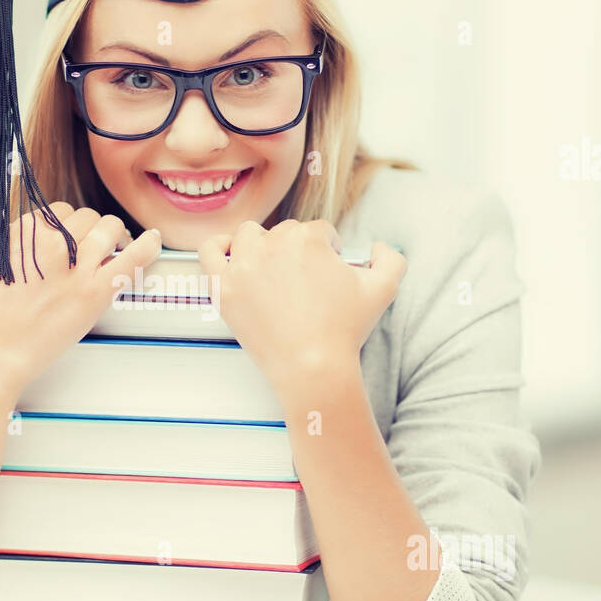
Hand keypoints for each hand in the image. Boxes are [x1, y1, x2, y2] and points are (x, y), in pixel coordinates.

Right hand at [0, 203, 161, 388]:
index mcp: (24, 233)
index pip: (57, 209)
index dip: (63, 223)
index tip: (65, 237)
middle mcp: (52, 243)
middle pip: (86, 216)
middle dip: (90, 228)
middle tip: (90, 246)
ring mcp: (77, 267)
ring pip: (110, 229)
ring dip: (115, 234)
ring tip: (116, 246)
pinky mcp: (97, 292)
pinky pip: (133, 257)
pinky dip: (148, 245)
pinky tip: (154, 239)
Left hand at [198, 219, 406, 399]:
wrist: (313, 369)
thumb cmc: (346, 330)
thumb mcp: (384, 289)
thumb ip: (391, 258)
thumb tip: (378, 244)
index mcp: (307, 238)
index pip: (319, 232)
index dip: (329, 252)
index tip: (329, 276)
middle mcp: (272, 245)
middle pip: (285, 233)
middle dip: (298, 252)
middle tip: (304, 283)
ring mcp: (243, 266)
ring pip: (249, 235)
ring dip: (262, 245)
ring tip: (273, 269)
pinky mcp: (223, 288)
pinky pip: (209, 252)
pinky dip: (218, 247)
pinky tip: (231, 256)